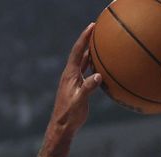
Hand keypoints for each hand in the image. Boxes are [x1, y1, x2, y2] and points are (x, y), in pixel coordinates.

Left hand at [45, 23, 102, 144]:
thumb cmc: (69, 115)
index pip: (77, 52)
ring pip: (82, 62)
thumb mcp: (79, 101)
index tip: (92, 26)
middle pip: (79, 53)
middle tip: (96, 29)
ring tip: (98, 42)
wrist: (61, 127)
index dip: (84, 38)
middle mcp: (70, 75)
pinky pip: (84, 72)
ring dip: (89, 51)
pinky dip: (91, 65)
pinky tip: (98, 65)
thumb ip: (88, 88)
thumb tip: (98, 76)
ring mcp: (72, 81)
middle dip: (87, 40)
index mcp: (70, 75)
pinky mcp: (76, 88)